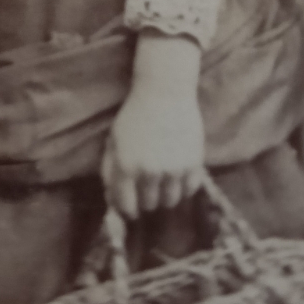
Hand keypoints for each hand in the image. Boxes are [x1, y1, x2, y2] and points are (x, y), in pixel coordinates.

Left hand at [101, 84, 208, 217]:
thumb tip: (112, 200)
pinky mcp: (194, 164)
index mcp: (126, 167)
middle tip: (147, 187)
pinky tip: (178, 175)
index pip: (126, 206)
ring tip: (163, 181)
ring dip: (165, 195)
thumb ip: (109, 172)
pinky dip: (183, 187)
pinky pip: (189, 190)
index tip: (131, 208)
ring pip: (170, 201)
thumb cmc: (134, 116)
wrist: (165, 93)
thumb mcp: (113, 141)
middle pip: (149, 205)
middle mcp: (149, 172)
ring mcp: (173, 170)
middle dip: (146, 199)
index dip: (128, 210)